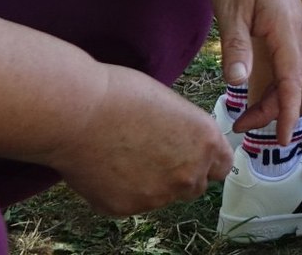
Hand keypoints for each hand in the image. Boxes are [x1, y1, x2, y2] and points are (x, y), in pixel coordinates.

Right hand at [49, 65, 232, 215]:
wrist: (78, 112)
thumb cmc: (123, 94)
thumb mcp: (171, 106)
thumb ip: (186, 134)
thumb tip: (183, 147)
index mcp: (206, 142)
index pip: (223, 166)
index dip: (207, 160)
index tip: (191, 154)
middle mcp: (189, 174)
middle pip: (195, 186)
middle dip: (180, 175)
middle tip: (154, 154)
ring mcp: (158, 196)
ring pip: (162, 196)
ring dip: (151, 182)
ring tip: (123, 154)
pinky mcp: (127, 208)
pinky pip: (131, 202)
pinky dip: (122, 190)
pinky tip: (106, 165)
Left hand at [207, 0, 301, 146]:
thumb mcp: (230, 9)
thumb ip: (236, 47)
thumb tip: (238, 84)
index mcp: (286, 29)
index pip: (292, 82)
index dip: (289, 114)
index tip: (283, 141)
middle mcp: (295, 29)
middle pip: (291, 82)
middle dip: (272, 110)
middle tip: (239, 126)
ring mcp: (290, 24)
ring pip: (287, 71)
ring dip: (270, 95)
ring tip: (241, 113)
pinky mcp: (282, 20)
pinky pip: (282, 57)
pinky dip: (270, 78)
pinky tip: (249, 85)